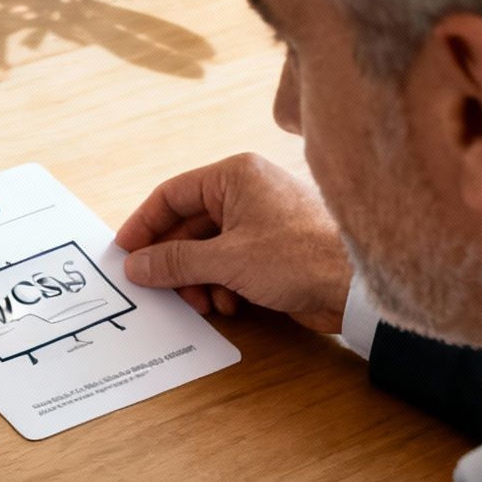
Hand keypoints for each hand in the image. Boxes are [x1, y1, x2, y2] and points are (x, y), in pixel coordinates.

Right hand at [113, 153, 352, 333]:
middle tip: (159, 289)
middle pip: (187, 227)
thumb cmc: (300, 256)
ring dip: (198, 281)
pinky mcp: (271, 252)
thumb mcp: (225, 259)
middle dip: (174, 263)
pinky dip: (222, 287)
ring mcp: (260, 223)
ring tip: (203, 303)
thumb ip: (173, 261)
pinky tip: (230, 305)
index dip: (144, 225)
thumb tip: (135, 265)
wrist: (357, 286)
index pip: (172, 195)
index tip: (124, 253)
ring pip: (206, 251)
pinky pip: (228, 266)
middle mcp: (246, 193)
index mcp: (234, 176)